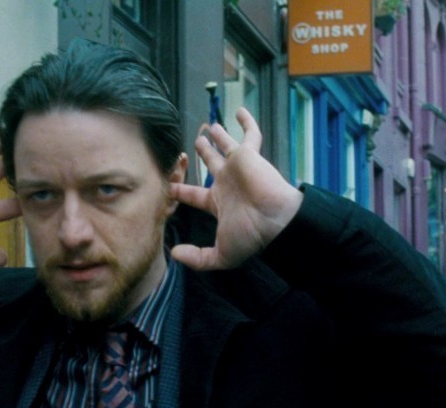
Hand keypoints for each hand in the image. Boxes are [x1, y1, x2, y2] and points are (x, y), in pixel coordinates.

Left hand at [170, 108, 302, 270]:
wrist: (276, 222)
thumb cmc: (251, 236)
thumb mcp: (221, 254)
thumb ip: (198, 257)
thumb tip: (175, 254)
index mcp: (219, 203)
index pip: (194, 195)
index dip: (181, 190)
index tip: (169, 185)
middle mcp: (227, 183)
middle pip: (210, 164)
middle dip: (202, 155)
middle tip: (193, 144)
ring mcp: (238, 167)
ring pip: (225, 146)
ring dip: (218, 137)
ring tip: (210, 127)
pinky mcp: (249, 155)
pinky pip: (250, 134)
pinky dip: (247, 122)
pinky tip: (239, 110)